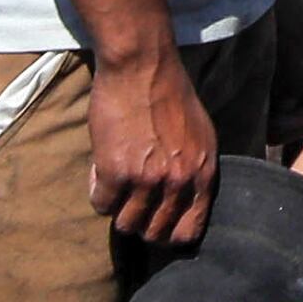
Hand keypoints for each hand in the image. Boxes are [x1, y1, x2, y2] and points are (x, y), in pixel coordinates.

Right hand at [85, 41, 221, 243]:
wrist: (142, 67)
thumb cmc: (171, 96)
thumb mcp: (201, 136)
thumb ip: (195, 172)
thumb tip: (185, 206)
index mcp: (204, 174)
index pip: (189, 232)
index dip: (169, 234)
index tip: (156, 224)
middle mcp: (179, 181)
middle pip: (153, 233)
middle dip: (139, 221)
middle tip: (131, 199)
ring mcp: (147, 179)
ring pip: (125, 223)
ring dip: (117, 207)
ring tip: (117, 180)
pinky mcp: (115, 171)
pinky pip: (101, 204)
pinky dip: (98, 191)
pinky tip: (102, 169)